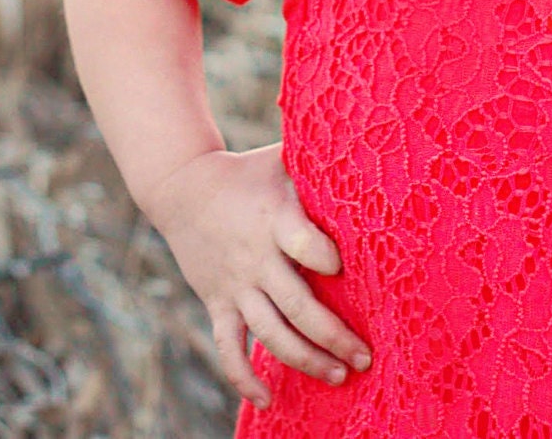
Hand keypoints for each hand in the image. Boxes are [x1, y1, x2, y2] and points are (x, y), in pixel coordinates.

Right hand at [145, 143, 371, 408]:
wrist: (183, 188)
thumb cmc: (249, 171)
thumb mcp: (283, 161)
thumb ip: (319, 164)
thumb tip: (368, 151)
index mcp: (275, 218)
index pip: (303, 244)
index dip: (326, 258)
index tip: (347, 268)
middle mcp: (256, 257)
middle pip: (297, 304)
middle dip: (333, 335)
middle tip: (365, 356)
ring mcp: (235, 284)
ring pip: (270, 333)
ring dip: (305, 360)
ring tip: (339, 376)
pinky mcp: (218, 301)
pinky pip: (228, 347)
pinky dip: (243, 377)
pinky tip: (267, 400)